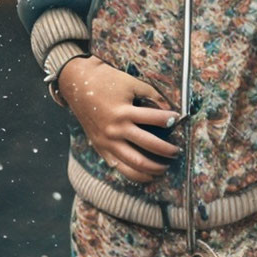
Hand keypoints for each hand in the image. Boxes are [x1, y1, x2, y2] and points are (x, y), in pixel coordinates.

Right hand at [57, 56, 180, 183]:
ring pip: (134, 164)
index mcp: (124, 112)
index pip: (155, 119)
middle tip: (177, 152)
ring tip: (164, 168)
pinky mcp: (100, 148)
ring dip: (153, 168)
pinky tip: (146, 175)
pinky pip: (119, 167)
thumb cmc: (106, 80)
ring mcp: (107, 142)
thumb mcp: (130, 82)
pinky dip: (134, 174)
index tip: (178, 119)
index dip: (170, 119)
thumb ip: (151, 94)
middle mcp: (116, 130)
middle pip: (148, 146)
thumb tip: (169, 108)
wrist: (78, 84)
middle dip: (166, 150)